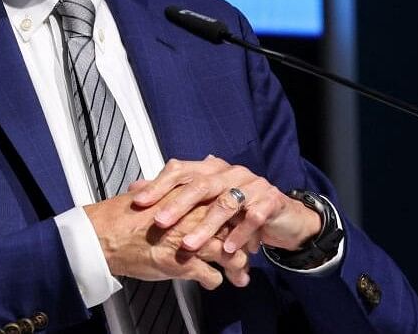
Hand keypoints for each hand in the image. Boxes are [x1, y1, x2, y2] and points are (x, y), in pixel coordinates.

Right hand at [84, 192, 250, 289]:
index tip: (243, 224)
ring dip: (236, 267)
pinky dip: (214, 281)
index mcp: (188, 197)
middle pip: (233, 228)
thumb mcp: (153, 191)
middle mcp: (193, 217)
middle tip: (250, 250)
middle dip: (244, 242)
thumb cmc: (123, 215)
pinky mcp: (181, 264)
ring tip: (239, 274)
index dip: (239, 215)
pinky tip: (213, 282)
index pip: (226, 203)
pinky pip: (209, 275)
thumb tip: (178, 170)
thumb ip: (171, 183)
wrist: (103, 235)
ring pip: (228, 254)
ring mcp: (188, 241)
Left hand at [128, 156, 321, 254]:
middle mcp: (230, 172)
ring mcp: (252, 184)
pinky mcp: (271, 200)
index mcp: (211, 168)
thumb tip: (134, 188)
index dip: (158, 184)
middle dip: (177, 205)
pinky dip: (238, 234)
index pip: (180, 170)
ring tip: (189, 245)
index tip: (138, 202)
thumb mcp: (206, 201)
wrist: (282, 216)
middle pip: (200, 184)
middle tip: (160, 223)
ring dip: (205, 226)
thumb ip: (173, 194)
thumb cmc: (237, 209)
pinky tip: (227, 249)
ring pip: (225, 203)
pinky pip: (252, 217)